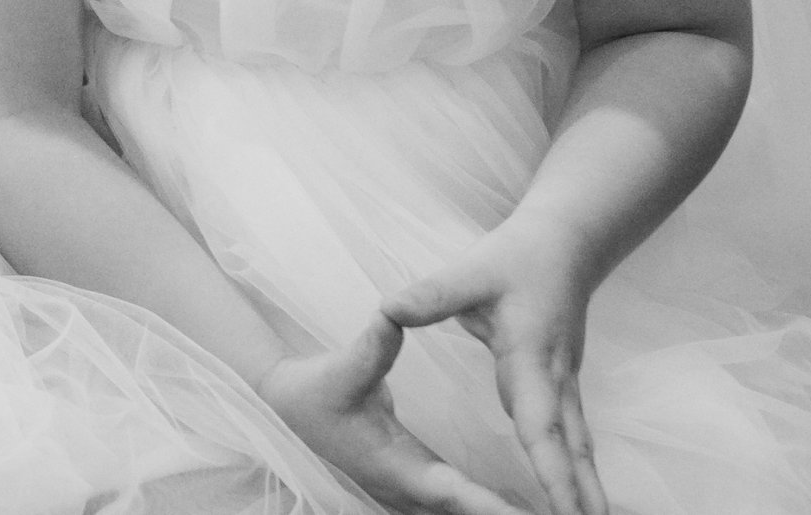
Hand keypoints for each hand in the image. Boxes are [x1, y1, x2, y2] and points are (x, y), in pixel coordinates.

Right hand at [257, 314, 534, 514]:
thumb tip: (392, 315)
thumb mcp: (342, 369)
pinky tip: (521, 509)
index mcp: (397, 467)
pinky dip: (493, 511)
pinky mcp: (416, 489)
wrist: (288, 409)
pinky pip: (462, 508)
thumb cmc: (315, 391)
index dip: (495, 508)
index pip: (456, 495)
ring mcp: (412, 496)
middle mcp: (409, 492)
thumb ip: (371, 347)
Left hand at [385, 223, 606, 514]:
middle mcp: (555, 380)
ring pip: (578, 446)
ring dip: (584, 488)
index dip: (552, 473)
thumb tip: (388, 308)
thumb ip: (431, 296)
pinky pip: (572, 437)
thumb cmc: (516, 258)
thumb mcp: (470, 272)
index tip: (565, 512)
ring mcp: (564, 384)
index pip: (541, 427)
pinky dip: (576, 468)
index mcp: (532, 359)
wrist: (565, 243)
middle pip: (571, 450)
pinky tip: (576, 493)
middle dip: (580, 497)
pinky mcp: (562, 384)